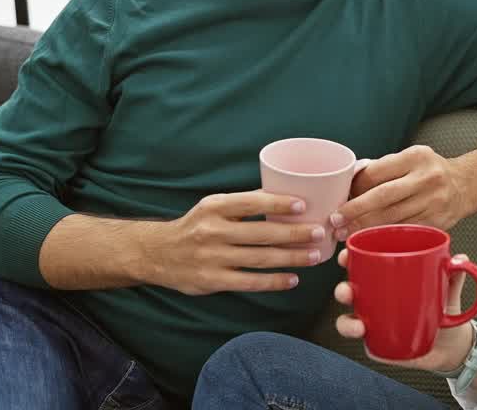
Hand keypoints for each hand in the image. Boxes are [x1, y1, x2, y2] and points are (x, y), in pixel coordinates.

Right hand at [141, 190, 326, 295]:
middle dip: (294, 233)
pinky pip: (250, 282)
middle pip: (261, 233)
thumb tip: (285, 195)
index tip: (304, 204)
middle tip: (319, 232)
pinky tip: (292, 279)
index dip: (278, 203)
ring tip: (313, 256)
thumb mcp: (213, 206)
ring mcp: (212, 258)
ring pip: (260, 259)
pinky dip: (273, 281)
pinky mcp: (212, 281)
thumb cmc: (196, 226)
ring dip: (291, 258)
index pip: (251, 202)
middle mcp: (213, 231)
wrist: (157, 253)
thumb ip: (243, 203)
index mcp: (215, 207)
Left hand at [331, 145, 470, 238]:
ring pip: (392, 218)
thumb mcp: (411, 158)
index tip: (340, 198)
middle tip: (336, 220)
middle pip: (383, 197)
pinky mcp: (437, 222)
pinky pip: (405, 231)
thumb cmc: (430, 171)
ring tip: (346, 234)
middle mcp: (426, 178)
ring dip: (366, 228)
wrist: (467, 184)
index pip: (377, 172)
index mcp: (416, 157)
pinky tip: (370, 240)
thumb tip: (349, 185)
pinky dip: (385, 237)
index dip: (356, 187)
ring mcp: (434, 202)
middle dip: (356, 210)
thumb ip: (385, 168)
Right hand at [333, 248, 476, 372]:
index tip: (346, 255)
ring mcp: (376, 324)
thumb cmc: (446, 308)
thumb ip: (455, 275)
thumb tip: (460, 259)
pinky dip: (365, 345)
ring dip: (347, 323)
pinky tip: (369, 341)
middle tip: (348, 292)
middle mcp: (376, 301)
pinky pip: (367, 345)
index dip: (349, 259)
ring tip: (360, 326)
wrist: (455, 344)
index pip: (363, 266)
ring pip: (350, 321)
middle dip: (342, 290)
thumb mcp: (449, 289)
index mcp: (387, 280)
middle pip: (350, 292)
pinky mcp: (382, 345)